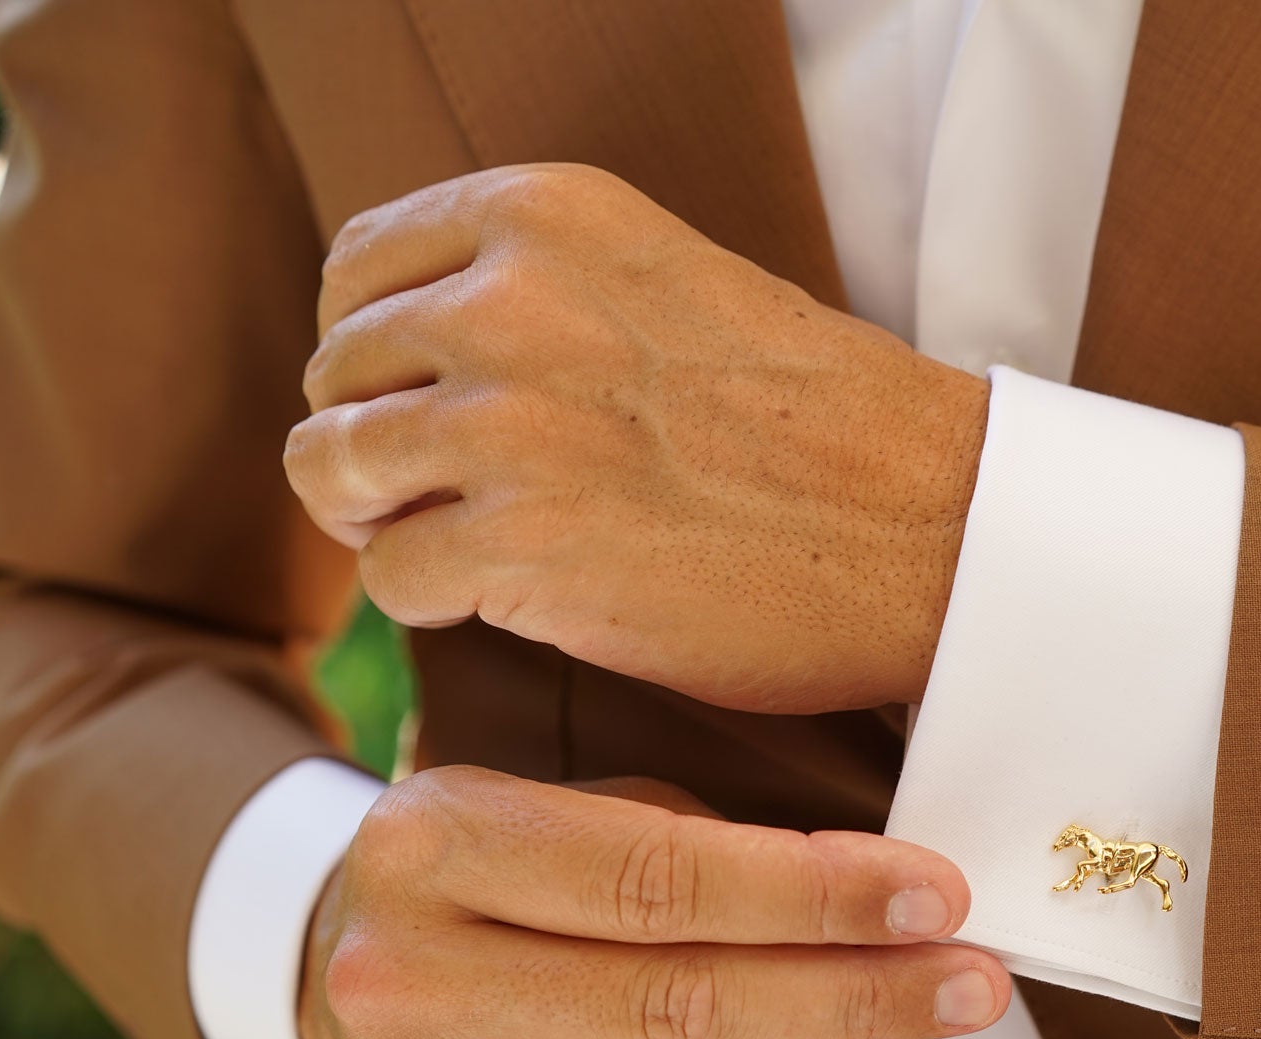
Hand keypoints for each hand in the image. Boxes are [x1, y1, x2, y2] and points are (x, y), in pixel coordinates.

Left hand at [286, 163, 990, 713]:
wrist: (930, 525)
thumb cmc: (821, 420)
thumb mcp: (668, 284)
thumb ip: (541, 292)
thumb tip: (417, 352)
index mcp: (547, 216)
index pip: (357, 270)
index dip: (371, 350)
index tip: (418, 403)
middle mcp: (509, 301)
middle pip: (336, 375)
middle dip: (376, 445)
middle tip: (447, 496)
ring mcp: (507, 425)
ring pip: (331, 471)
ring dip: (385, 522)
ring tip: (464, 546)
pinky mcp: (520, 546)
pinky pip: (387, 577)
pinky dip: (429, 601)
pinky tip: (503, 598)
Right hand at [297, 767, 1009, 1038]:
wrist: (339, 962)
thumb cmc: (503, 869)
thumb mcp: (570, 805)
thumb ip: (698, 844)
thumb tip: (880, 898)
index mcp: (434, 838)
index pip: (662, 878)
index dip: (817, 896)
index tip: (935, 896)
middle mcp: (400, 972)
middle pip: (675, 1001)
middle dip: (853, 990)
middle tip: (967, 980)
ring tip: (898, 1026)